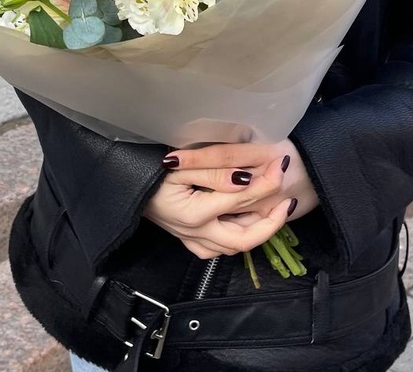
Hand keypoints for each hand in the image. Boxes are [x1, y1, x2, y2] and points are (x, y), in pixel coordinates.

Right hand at [143, 140, 319, 258]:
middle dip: (272, 222)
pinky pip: (220, 248)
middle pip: (245, 239)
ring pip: (234, 247)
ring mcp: (192, 240)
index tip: (281, 167)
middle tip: (287, 201)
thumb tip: (246, 180)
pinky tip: (245, 220)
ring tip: (272, 208)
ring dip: (257, 230)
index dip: (267, 182)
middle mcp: (196, 233)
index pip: (243, 199)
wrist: (126, 184)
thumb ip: (215, 172)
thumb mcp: (182, 164)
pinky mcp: (189, 240)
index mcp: (195, 213)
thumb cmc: (151, 169)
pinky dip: (238, 236)